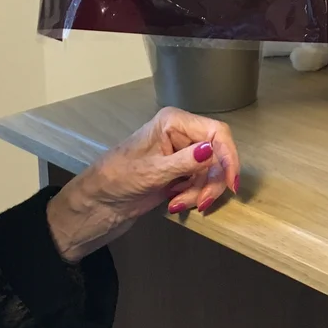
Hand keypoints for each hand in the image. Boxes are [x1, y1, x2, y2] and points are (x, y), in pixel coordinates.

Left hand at [46, 107, 240, 262]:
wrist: (96, 204)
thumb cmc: (116, 180)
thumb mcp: (151, 172)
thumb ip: (184, 162)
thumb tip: (212, 149)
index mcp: (173, 122)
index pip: (217, 133)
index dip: (228, 157)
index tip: (231, 184)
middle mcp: (181, 133)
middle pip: (218, 155)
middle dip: (210, 182)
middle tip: (198, 203)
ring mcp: (181, 153)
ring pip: (211, 172)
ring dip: (199, 192)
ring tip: (177, 205)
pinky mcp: (179, 172)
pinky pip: (201, 182)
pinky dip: (193, 195)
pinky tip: (174, 203)